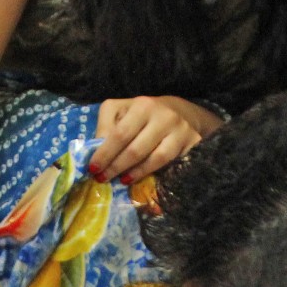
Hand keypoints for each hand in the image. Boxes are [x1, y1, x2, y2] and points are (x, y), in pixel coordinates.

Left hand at [90, 97, 221, 183]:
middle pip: (136, 149)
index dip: (105, 153)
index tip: (93, 168)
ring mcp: (181, 131)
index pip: (120, 134)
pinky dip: (155, 174)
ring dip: (135, 173)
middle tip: (103, 179)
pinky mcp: (193, 144)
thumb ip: (106, 125)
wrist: (183, 113)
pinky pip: (172, 165)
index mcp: (143, 106)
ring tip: (122, 180)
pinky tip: (143, 179)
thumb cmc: (145, 114)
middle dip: (116, 167)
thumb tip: (95, 149)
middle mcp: (164, 117)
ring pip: (156, 159)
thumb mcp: (122, 110)